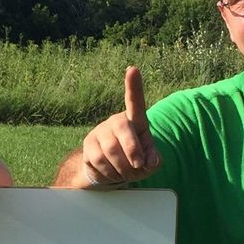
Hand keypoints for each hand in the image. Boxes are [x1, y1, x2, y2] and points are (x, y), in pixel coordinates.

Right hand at [81, 66, 160, 185]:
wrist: (111, 172)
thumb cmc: (135, 162)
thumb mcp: (150, 162)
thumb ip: (154, 160)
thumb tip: (150, 161)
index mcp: (136, 121)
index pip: (135, 101)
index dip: (134, 86)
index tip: (133, 70)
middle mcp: (116, 122)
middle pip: (123, 128)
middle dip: (132, 150)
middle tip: (138, 166)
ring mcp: (101, 131)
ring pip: (111, 149)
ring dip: (122, 167)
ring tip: (126, 173)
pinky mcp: (89, 144)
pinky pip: (99, 159)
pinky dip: (110, 172)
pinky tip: (113, 173)